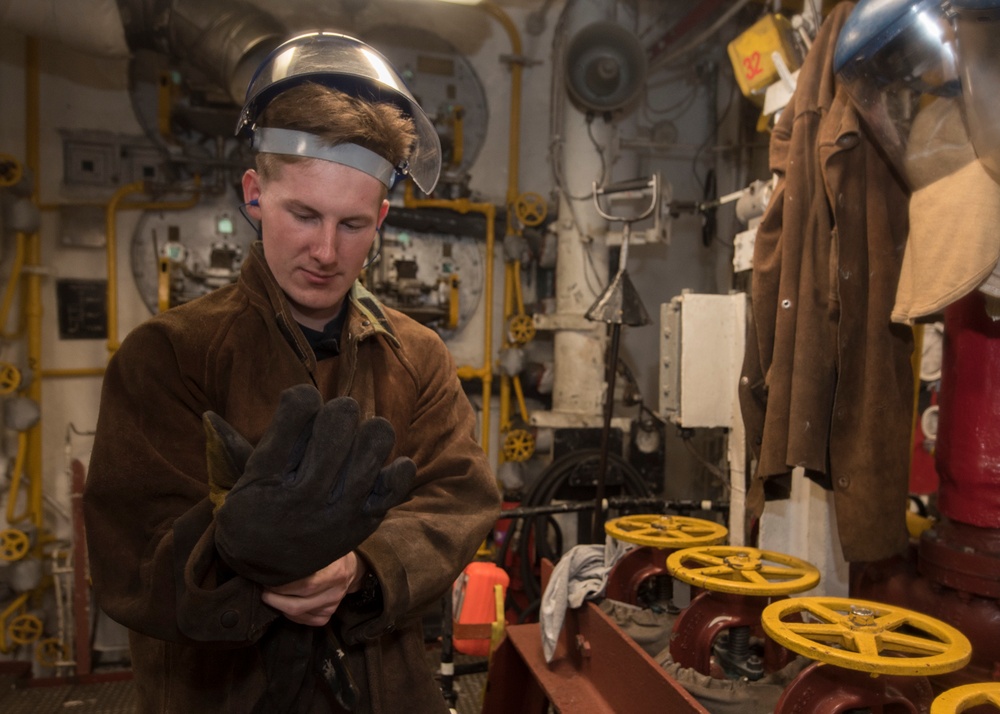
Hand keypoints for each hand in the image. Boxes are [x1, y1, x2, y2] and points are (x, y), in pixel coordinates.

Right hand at [204, 385, 415, 585]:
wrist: (265, 571)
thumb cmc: (255, 511)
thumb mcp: (242, 478)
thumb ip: (245, 442)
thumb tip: (230, 410)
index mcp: (267, 474)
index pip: (299, 405)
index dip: (304, 398)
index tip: (303, 408)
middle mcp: (304, 493)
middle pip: (340, 417)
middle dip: (339, 411)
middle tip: (335, 425)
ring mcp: (339, 510)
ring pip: (374, 440)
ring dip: (368, 432)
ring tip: (358, 443)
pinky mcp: (365, 522)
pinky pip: (397, 483)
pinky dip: (398, 467)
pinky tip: (382, 466)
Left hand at [261, 552, 362, 625]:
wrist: (351, 568)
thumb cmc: (330, 554)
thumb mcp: (322, 548)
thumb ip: (304, 553)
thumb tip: (277, 554)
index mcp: (335, 573)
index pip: (305, 585)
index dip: (282, 585)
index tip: (269, 577)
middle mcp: (335, 592)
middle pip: (297, 604)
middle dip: (275, 598)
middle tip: (265, 588)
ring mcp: (332, 606)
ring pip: (298, 614)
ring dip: (279, 606)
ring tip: (271, 594)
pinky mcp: (327, 616)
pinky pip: (303, 621)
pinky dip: (289, 615)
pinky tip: (284, 604)